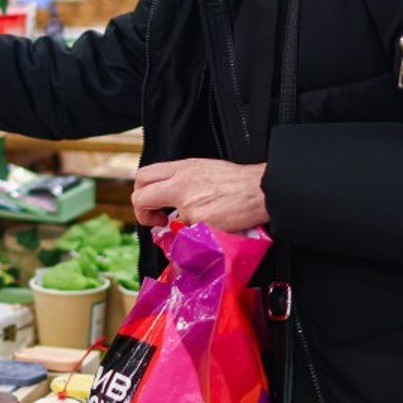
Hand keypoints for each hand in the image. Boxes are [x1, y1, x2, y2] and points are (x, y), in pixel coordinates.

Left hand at [132, 158, 268, 231]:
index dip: (140, 192)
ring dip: (179, 226)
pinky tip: (212, 227)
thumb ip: (182, 179)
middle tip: (155, 219)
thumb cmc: (237, 181)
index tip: (150, 203)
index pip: (143, 176)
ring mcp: (189, 205)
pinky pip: (189, 233)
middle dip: (142, 213)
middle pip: (140, 197)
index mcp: (181, 169)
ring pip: (168, 221)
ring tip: (198, 223)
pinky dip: (198, 234)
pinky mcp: (200, 223)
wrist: (262, 190)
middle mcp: (180, 185)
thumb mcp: (203, 169)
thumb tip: (168, 195)